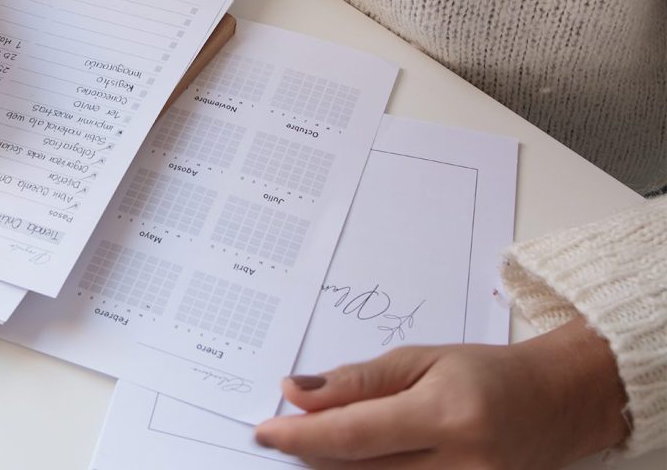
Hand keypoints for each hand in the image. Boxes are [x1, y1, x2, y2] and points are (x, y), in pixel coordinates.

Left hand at [255, 317, 628, 468]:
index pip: (353, 436)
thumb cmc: (487, 373)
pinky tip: (351, 460)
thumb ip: (358, 381)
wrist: (555, 405)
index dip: (300, 437)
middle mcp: (461, 464)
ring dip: (334, 468)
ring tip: (317, 441)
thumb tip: (296, 393)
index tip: (264, 430)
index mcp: (447, 415)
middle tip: (282, 431)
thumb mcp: (421, 359)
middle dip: (310, 452)